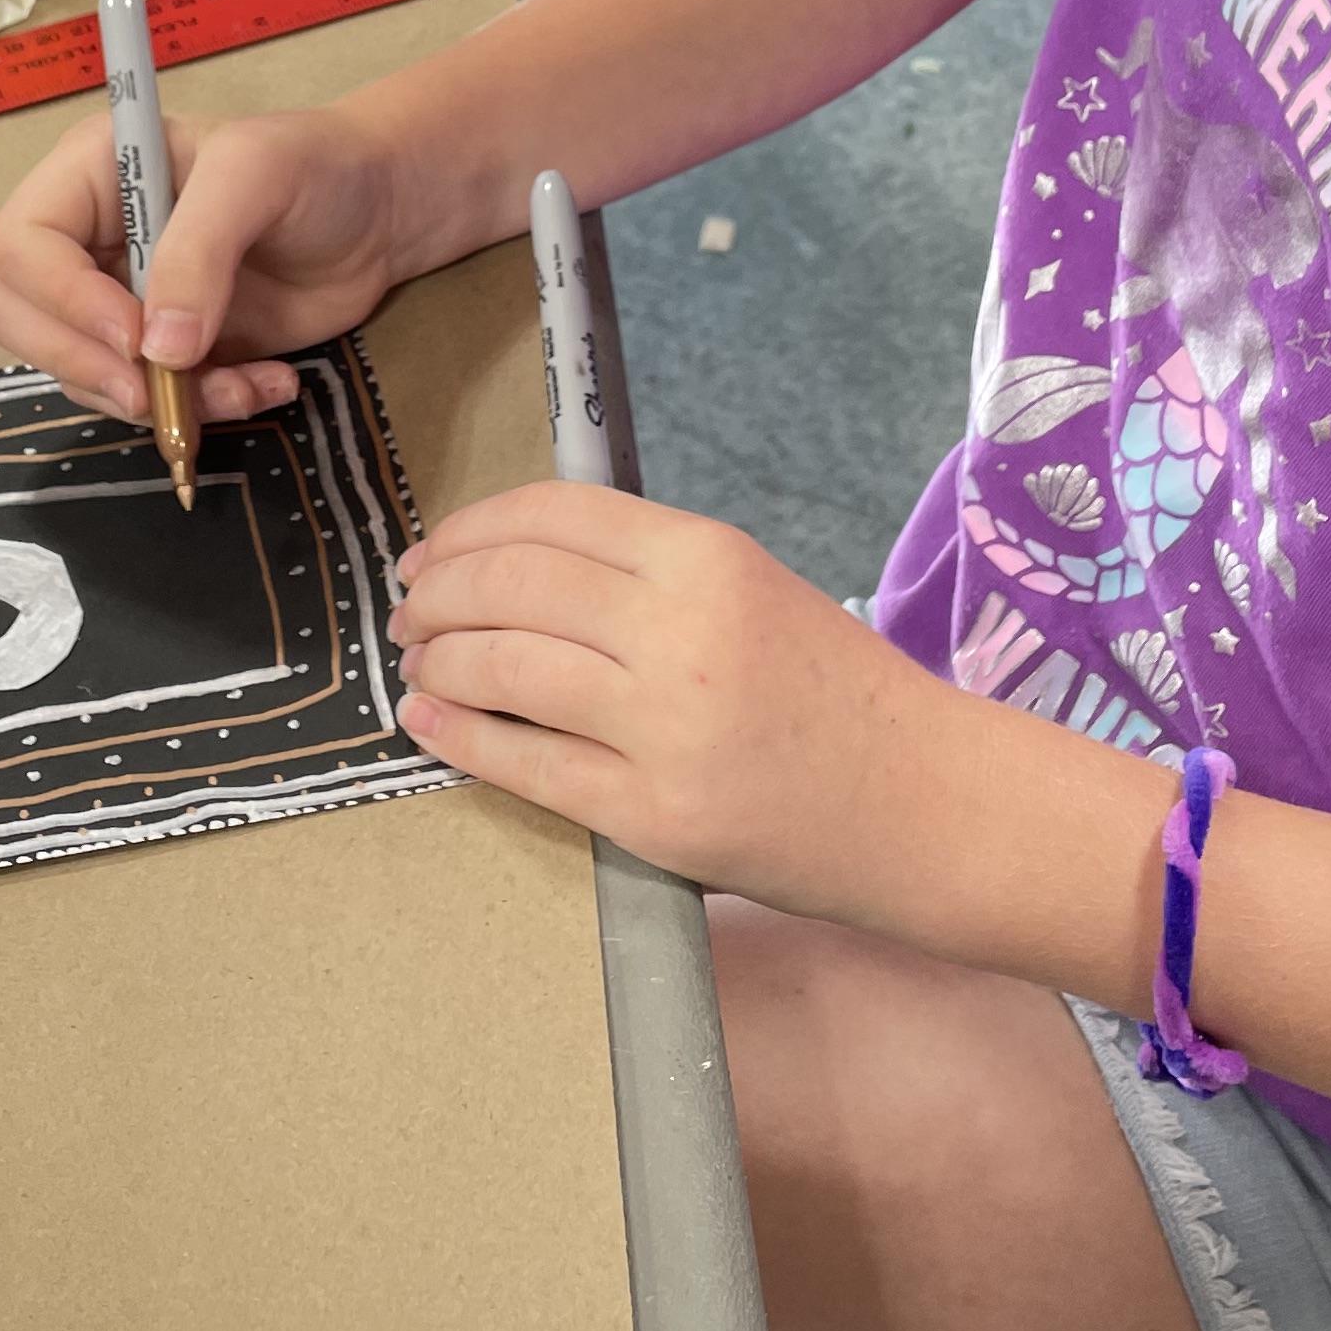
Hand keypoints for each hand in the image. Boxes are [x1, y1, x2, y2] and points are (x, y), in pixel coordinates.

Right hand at [0, 101, 411, 424]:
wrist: (378, 214)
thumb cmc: (314, 168)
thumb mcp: (258, 177)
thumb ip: (201, 251)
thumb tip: (158, 349)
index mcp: (89, 175)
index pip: (19, 246)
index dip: (62, 301)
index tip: (136, 336)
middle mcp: (85, 240)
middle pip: (14, 317)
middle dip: (83, 365)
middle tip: (156, 392)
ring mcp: (117, 301)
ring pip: (81, 375)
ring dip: (158, 401)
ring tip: (247, 384)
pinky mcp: (159, 352)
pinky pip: (143, 403)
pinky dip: (200, 413)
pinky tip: (266, 385)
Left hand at [392, 483, 967, 918]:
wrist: (922, 801)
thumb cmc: (834, 691)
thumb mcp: (749, 589)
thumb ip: (644, 570)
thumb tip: (511, 563)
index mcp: (705, 557)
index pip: (550, 516)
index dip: (469, 529)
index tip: (430, 551)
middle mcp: (679, 629)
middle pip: (511, 586)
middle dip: (436, 594)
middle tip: (408, 612)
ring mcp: (663, 727)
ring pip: (505, 668)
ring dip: (437, 662)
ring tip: (418, 666)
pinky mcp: (652, 814)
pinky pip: (526, 764)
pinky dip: (461, 737)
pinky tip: (431, 724)